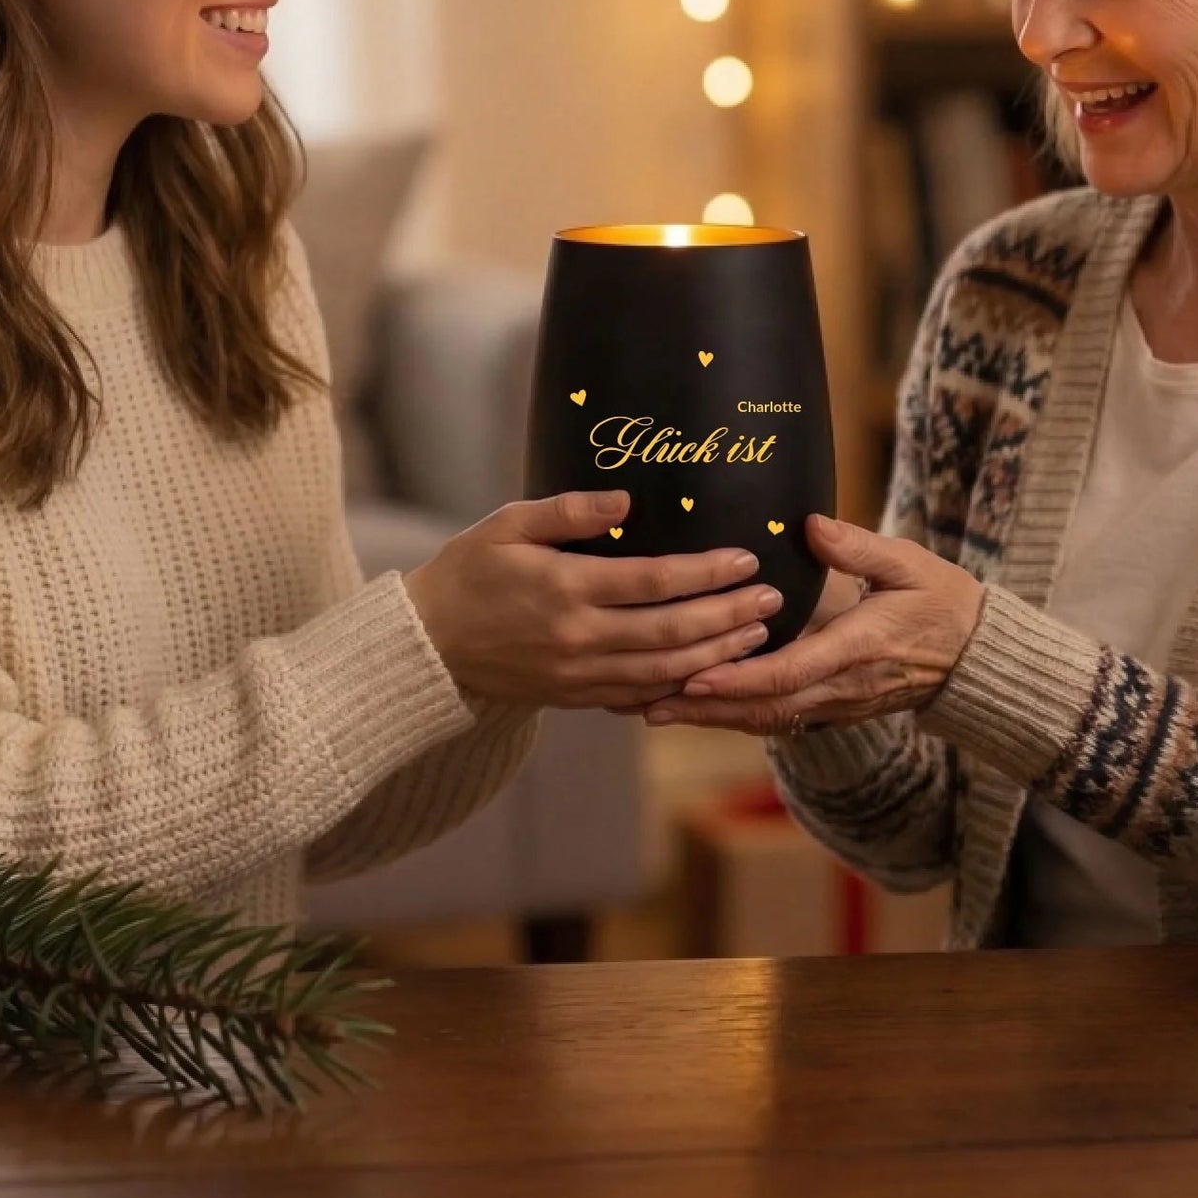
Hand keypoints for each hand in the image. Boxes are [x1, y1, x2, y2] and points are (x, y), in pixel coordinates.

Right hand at [404, 490, 780, 708]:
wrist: (426, 645)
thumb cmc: (468, 572)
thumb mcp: (507, 525)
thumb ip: (568, 511)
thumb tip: (626, 501)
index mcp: (565, 589)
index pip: (653, 582)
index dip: (706, 572)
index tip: (745, 558)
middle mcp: (578, 638)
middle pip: (672, 632)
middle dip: (728, 616)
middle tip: (771, 599)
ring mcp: (578, 674)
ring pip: (664, 672)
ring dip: (716, 654)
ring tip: (757, 634)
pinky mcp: (575, 697)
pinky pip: (639, 697)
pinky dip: (680, 687)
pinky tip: (711, 671)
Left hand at [639, 514, 983, 734]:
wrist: (975, 657)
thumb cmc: (940, 600)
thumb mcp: (907, 563)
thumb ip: (857, 546)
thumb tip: (811, 524)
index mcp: (860, 647)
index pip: (793, 671)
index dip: (741, 678)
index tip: (695, 676)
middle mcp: (843, 686)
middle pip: (765, 706)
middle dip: (706, 707)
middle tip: (647, 701)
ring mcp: (837, 704)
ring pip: (766, 718)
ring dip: (710, 717)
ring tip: (652, 708)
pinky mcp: (832, 709)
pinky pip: (777, 718)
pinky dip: (733, 716)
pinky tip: (694, 708)